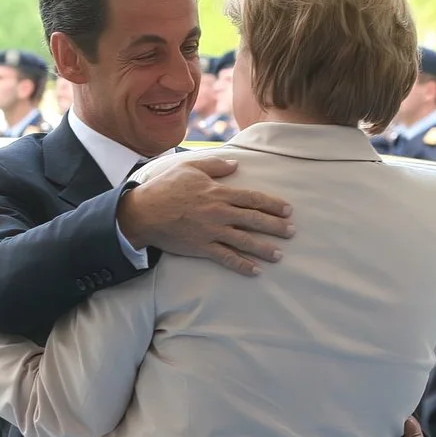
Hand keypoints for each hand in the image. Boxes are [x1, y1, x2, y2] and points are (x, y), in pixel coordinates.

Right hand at [117, 154, 294, 275]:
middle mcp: (219, 213)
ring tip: (279, 254)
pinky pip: (226, 258)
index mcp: (219, 193)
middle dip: (275, 226)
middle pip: (254, 219)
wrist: (143, 212)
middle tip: (292, 232)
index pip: (252, 198)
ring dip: (264, 248)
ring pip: (244, 241)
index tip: (287, 210)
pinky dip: (241, 265)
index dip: (272, 204)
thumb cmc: (165, 187)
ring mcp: (212, 232)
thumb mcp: (189, 167)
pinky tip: (255, 271)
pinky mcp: (202, 247)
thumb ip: (215, 166)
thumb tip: (235, 165)